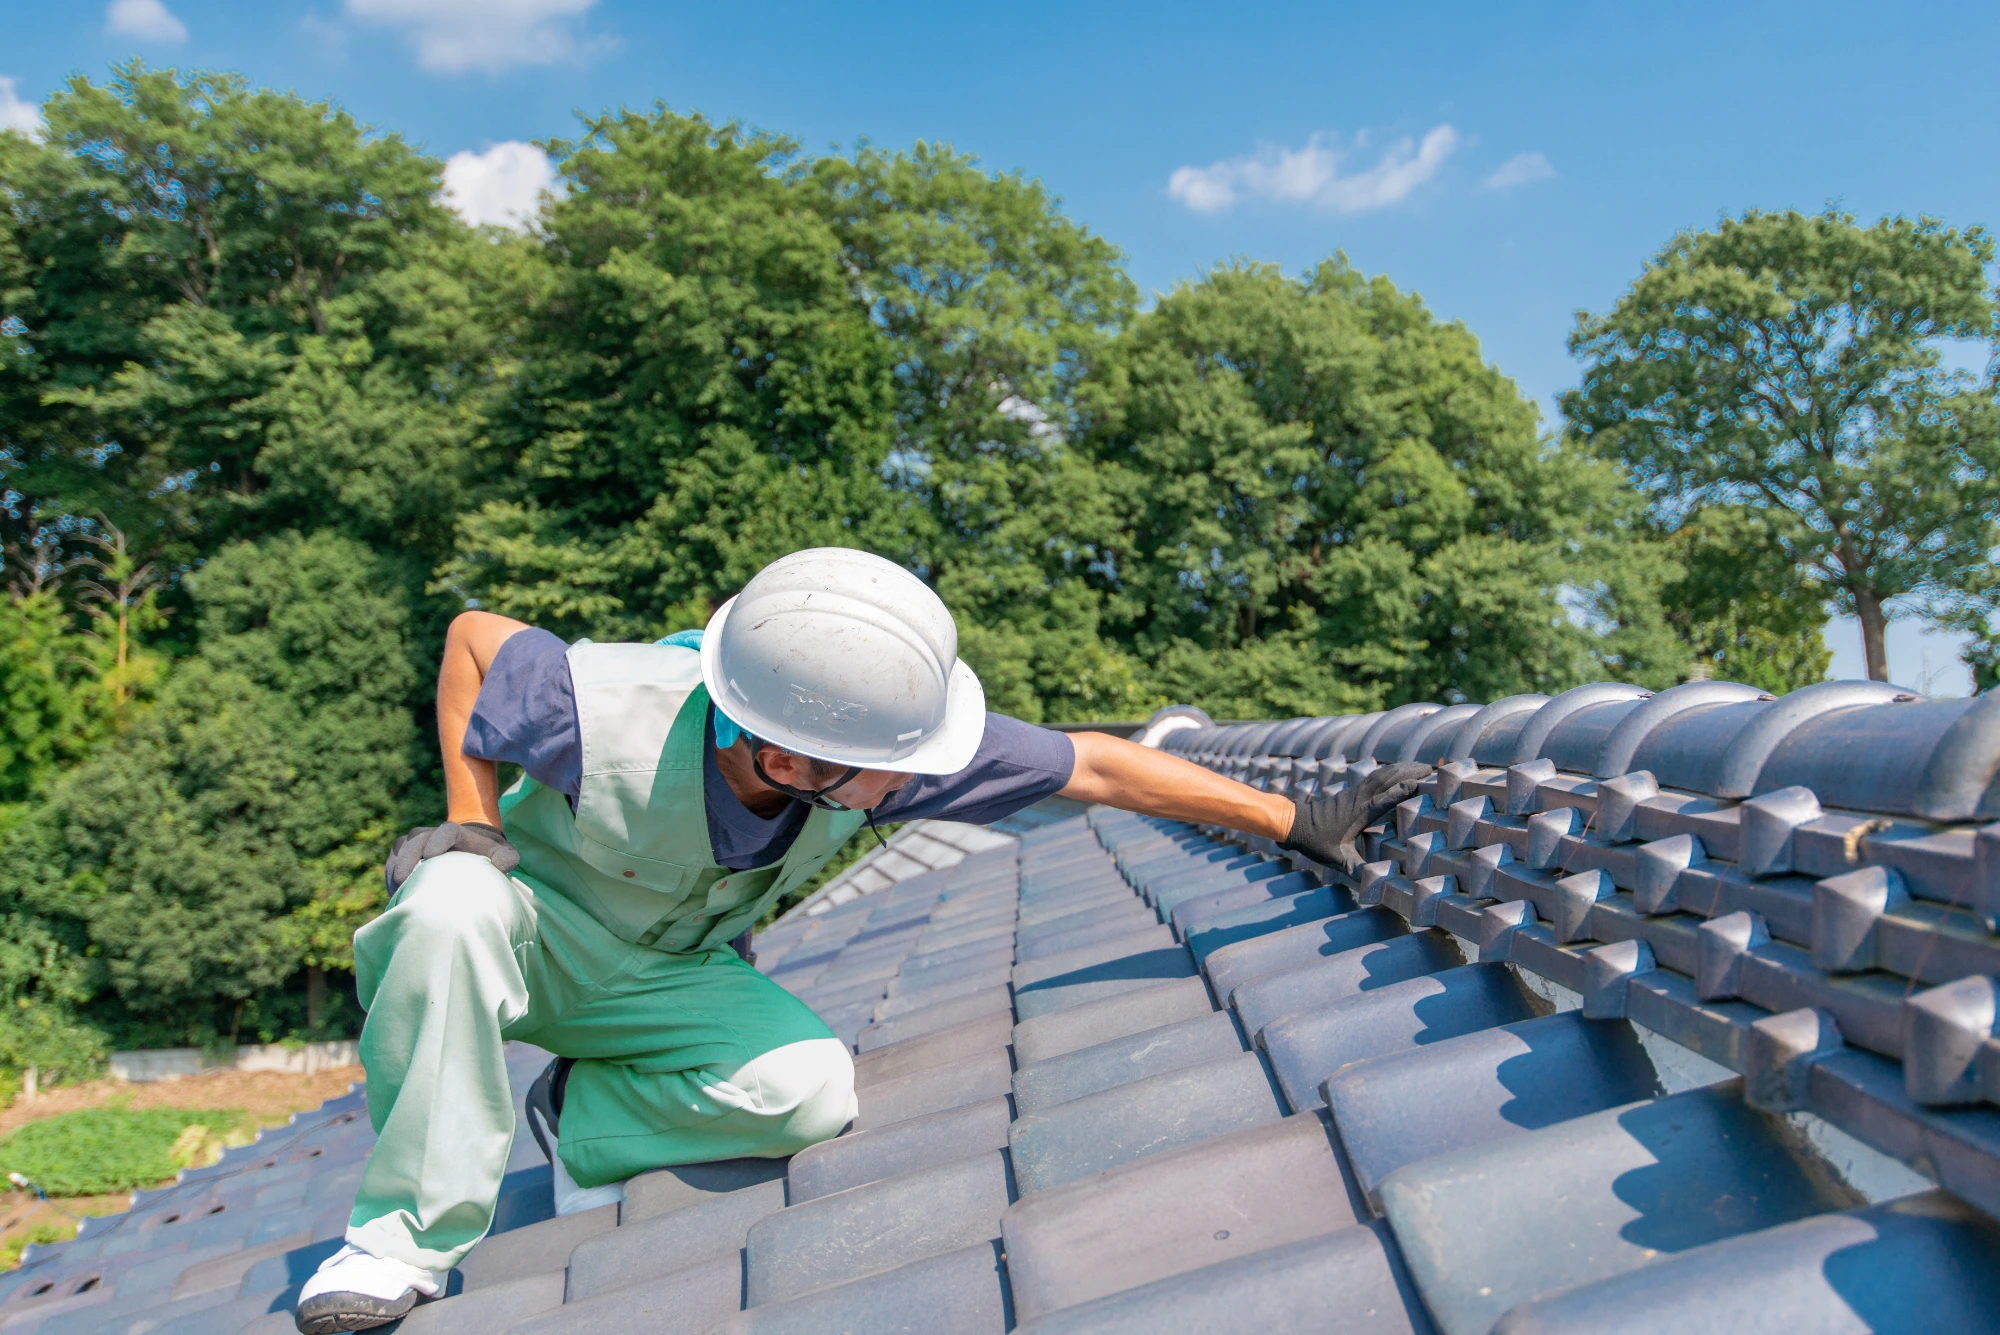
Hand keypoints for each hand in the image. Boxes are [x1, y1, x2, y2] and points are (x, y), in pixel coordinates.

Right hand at [385, 821, 520, 894]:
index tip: (430, 856)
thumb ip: (507, 858)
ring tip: (397, 892)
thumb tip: (503, 865)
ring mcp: (415, 840)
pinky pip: (391, 859)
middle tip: (403, 881)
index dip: (437, 841)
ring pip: (400, 849)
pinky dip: (390, 875)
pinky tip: (395, 894)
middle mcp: (432, 832)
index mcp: (456, 832)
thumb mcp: (502, 854)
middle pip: (416, 840)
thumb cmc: (486, 854)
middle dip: (408, 859)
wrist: (468, 848)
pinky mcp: (402, 850)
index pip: (446, 831)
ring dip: (396, 869)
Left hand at [1279, 762, 1432, 871]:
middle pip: (1387, 778)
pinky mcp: (1353, 791)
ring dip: (1404, 768)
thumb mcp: (1336, 859)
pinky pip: (1377, 776)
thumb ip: (1356, 870)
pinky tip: (1402, 771)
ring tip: (1425, 766)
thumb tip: (1375, 884)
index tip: (1420, 784)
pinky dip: (1392, 771)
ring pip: (1383, 774)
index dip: (1401, 791)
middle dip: (1410, 772)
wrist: (1296, 823)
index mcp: (1358, 813)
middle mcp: (1359, 798)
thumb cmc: (1316, 842)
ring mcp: (1355, 791)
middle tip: (1434, 769)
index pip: (1383, 799)